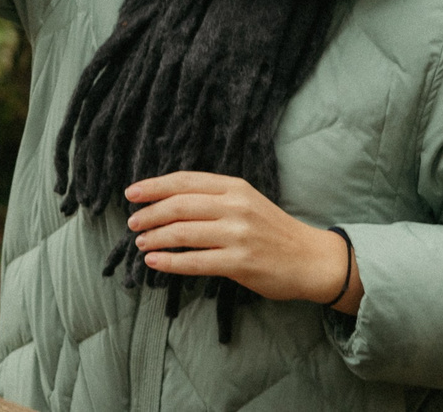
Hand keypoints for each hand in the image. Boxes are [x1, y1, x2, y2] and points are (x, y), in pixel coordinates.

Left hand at [125, 172, 362, 312]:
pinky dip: (170, 262)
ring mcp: (238, 234)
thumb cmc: (273, 230)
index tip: (131, 194)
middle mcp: (234, 206)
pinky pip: (195, 262)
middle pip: (179, 205)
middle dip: (149, 214)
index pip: (185, 181)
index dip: (154, 186)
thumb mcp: (246, 201)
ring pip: (183, 232)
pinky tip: (155, 262)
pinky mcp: (240, 262)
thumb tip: (168, 200)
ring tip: (141, 243)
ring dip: (155, 238)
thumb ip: (214, 197)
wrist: (311, 259)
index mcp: (234, 187)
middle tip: (132, 223)